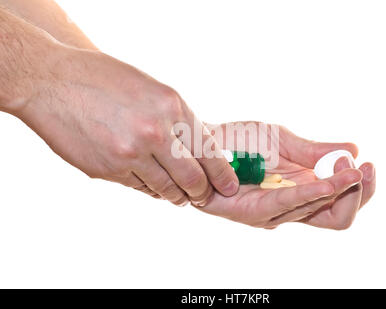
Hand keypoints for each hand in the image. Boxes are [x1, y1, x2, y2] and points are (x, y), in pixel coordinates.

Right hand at [14, 45, 238, 205]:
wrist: (52, 82)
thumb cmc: (104, 80)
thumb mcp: (152, 90)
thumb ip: (177, 120)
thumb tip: (197, 152)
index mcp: (172, 107)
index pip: (209, 151)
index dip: (222, 174)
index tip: (228, 187)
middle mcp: (155, 133)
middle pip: (192, 179)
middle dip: (202, 193)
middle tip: (204, 196)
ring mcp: (130, 155)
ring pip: (165, 189)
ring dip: (176, 196)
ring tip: (180, 197)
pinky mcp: (109, 171)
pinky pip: (139, 188)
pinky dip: (150, 190)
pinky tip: (152, 186)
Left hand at [197, 122, 375, 229]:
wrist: (204, 142)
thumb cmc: (242, 142)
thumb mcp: (285, 142)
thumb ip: (315, 150)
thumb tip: (353, 149)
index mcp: (302, 190)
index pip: (342, 200)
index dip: (361, 188)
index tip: (367, 163)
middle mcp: (292, 207)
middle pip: (339, 217)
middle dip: (360, 194)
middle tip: (364, 168)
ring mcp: (275, 213)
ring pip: (321, 216)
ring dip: (342, 193)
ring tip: (355, 172)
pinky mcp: (254, 212)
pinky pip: (289, 206)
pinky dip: (312, 195)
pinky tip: (328, 184)